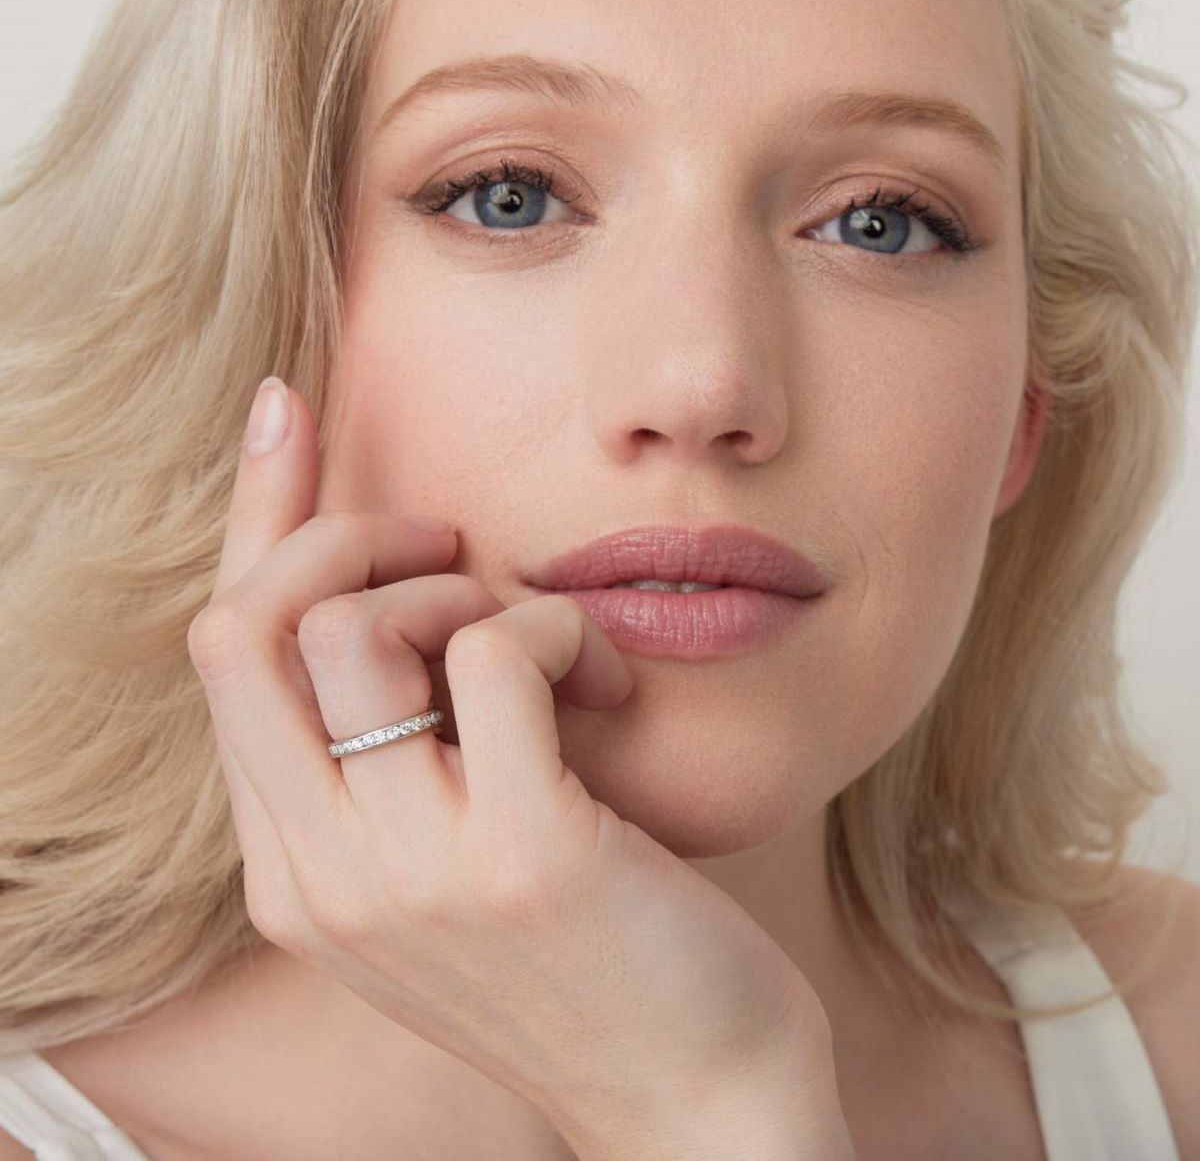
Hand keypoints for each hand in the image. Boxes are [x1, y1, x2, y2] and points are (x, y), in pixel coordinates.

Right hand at [187, 377, 843, 1149]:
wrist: (693, 1103)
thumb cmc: (585, 958)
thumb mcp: (443, 866)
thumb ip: (383, 760)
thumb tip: (376, 599)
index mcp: (292, 874)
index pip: (223, 657)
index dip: (253, 519)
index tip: (288, 412)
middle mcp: (324, 877)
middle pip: (248, 626)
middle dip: (343, 530)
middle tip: (448, 540)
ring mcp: (414, 873)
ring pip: (359, 626)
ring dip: (460, 588)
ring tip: (541, 639)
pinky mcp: (522, 857)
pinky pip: (499, 651)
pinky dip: (556, 627)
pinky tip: (609, 684)